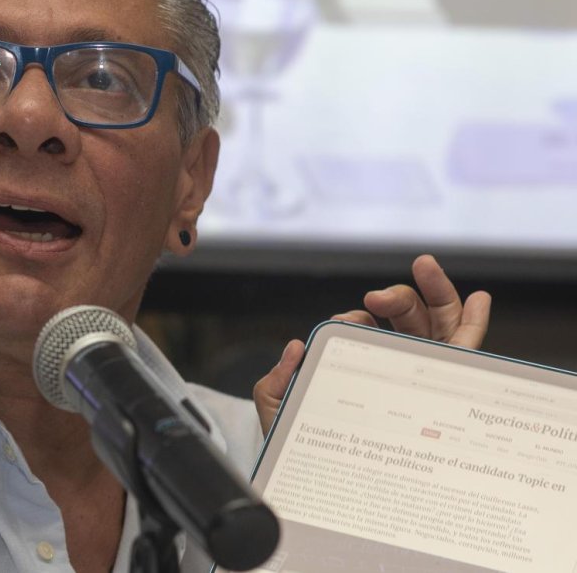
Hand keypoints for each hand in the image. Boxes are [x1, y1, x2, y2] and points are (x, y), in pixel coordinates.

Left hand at [252, 254, 491, 433]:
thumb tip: (296, 346)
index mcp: (356, 365)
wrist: (320, 487)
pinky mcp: (447, 389)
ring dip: (435, 291)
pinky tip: (477, 299)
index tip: (347, 324)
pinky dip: (473, 321)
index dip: (356, 320)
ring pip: (434, 325)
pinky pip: (465, 351)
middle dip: (396, 297)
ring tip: (426, 267)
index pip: (364, 330)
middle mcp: (391, 366)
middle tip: (377, 299)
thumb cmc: (303, 448)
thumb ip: (277, 380)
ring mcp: (421, 374)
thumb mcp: (280, 409)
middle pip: (402, 319)